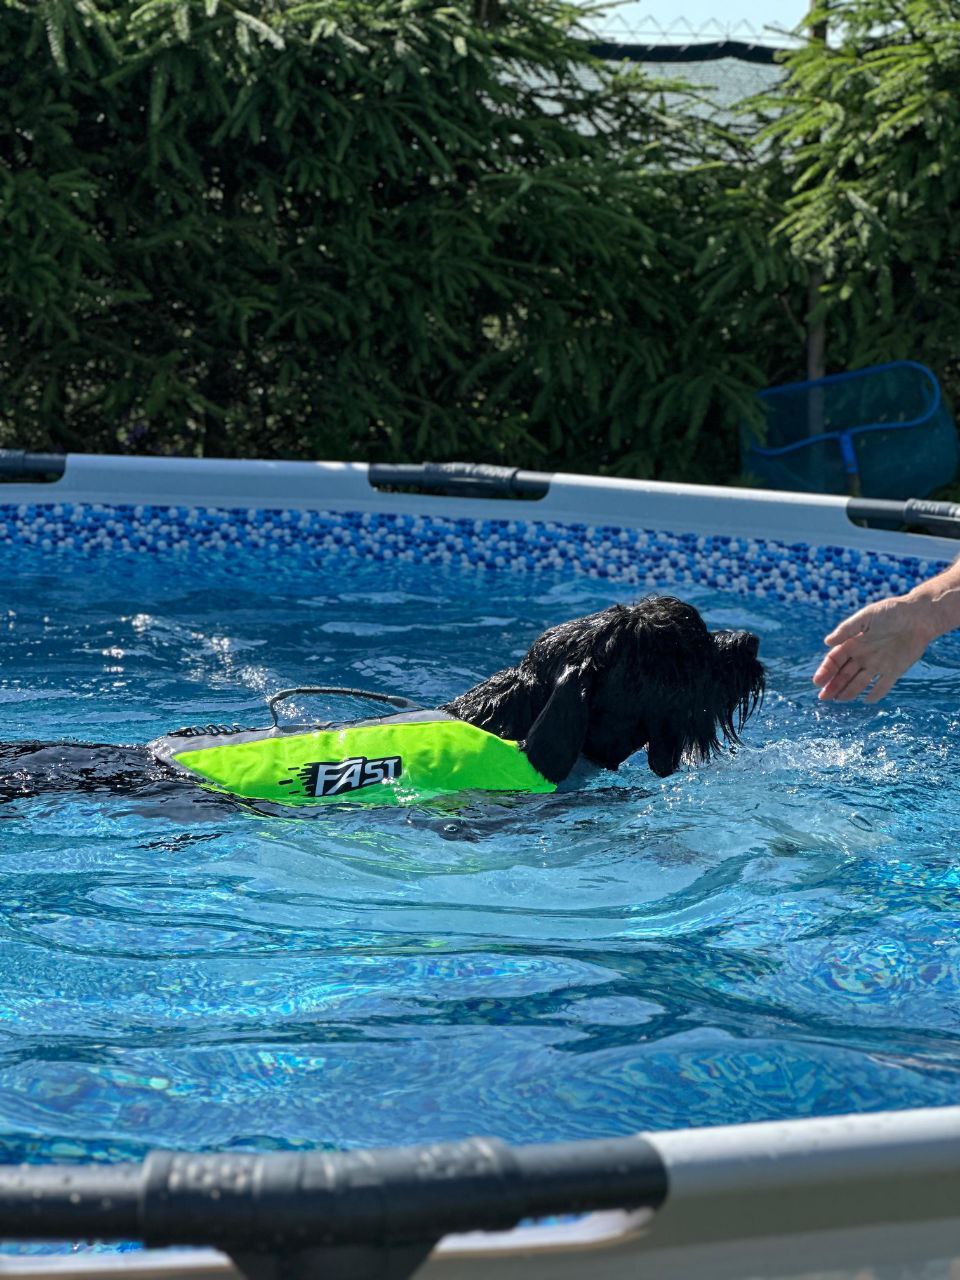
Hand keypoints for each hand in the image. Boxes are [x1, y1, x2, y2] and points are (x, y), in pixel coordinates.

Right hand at [812, 595, 934, 702]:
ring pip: (859, 682)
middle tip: (824, 697)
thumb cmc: (891, 612)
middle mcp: (862, 656)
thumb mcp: (867, 617)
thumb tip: (827, 642)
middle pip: (844, 675)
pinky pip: (882, 686)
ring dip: (849, 692)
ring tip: (839, 700)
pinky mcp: (894, 671)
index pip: (834, 660)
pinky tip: (867, 700)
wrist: (919, 617)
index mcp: (853, 643)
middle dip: (833, 686)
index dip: (825, 671)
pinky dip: (875, 694)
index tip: (818, 682)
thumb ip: (847, 630)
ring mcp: (877, 665)